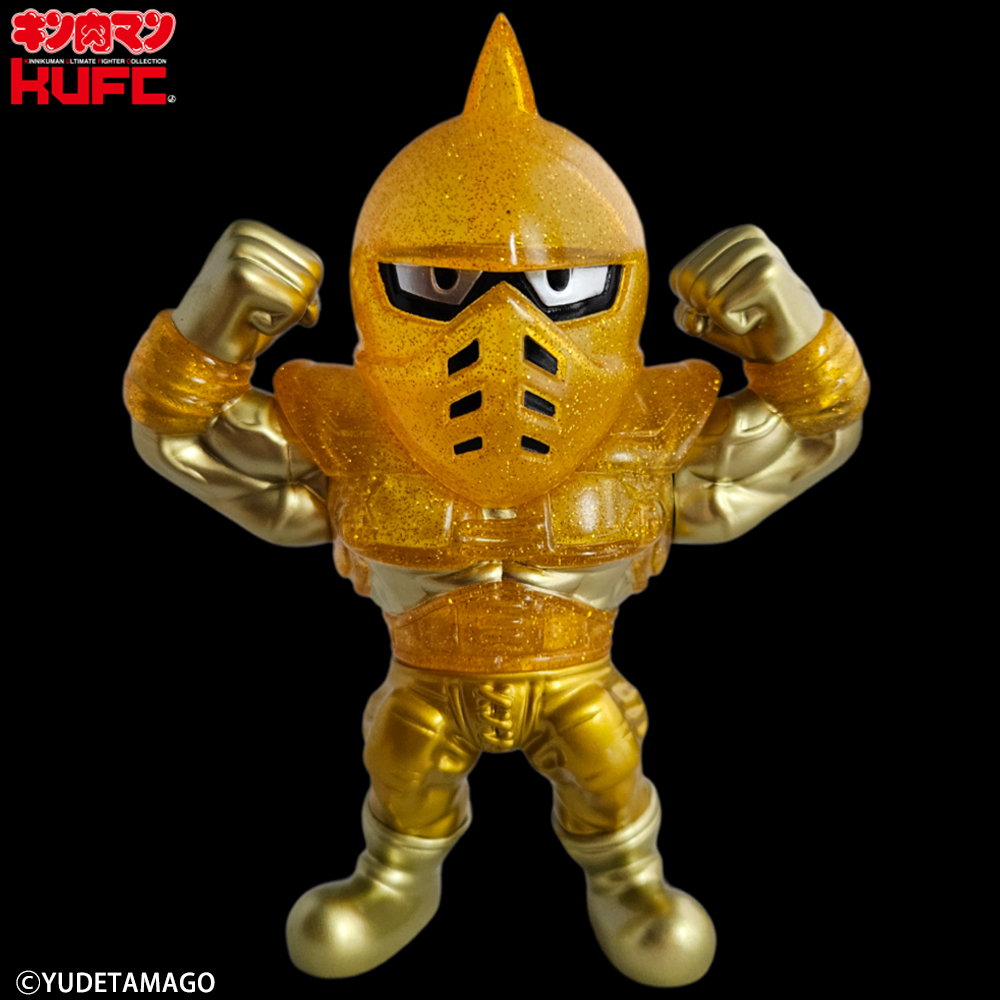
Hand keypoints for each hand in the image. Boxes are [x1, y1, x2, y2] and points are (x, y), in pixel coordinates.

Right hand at [172, 220, 323, 363]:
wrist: (197, 350)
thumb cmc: (239, 324)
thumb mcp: (277, 295)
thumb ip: (303, 282)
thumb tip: (317, 296)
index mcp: (252, 231)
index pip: (313, 264)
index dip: (301, 297)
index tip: (264, 305)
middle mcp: (245, 233)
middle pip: (312, 276)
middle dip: (294, 307)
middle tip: (256, 313)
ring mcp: (241, 252)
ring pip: (306, 292)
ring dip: (284, 318)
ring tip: (250, 315)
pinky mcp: (241, 276)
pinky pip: (295, 307)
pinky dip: (277, 327)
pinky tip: (247, 322)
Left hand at [669, 225, 823, 362]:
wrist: (794, 345)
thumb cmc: (748, 326)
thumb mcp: (705, 320)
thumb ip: (683, 314)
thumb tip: (692, 314)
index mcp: (730, 239)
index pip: (679, 276)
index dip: (693, 305)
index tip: (727, 306)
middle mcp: (746, 237)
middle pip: (688, 284)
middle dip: (706, 312)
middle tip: (741, 311)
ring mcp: (760, 252)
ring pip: (702, 295)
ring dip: (722, 320)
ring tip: (751, 313)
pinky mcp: (767, 274)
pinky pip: (719, 309)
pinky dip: (734, 326)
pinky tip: (761, 318)